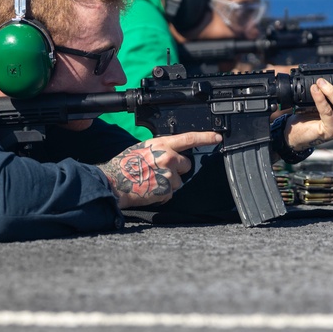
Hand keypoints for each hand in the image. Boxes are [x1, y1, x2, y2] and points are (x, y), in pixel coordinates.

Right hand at [100, 131, 222, 208]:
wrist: (114, 182)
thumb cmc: (125, 165)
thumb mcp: (143, 148)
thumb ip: (160, 148)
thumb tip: (171, 152)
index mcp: (161, 144)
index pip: (189, 138)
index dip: (206, 138)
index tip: (218, 138)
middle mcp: (168, 157)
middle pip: (187, 164)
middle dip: (178, 169)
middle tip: (160, 171)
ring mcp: (168, 175)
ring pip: (179, 181)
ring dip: (169, 183)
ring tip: (151, 181)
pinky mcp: (167, 190)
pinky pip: (171, 193)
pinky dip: (163, 193)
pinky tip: (150, 189)